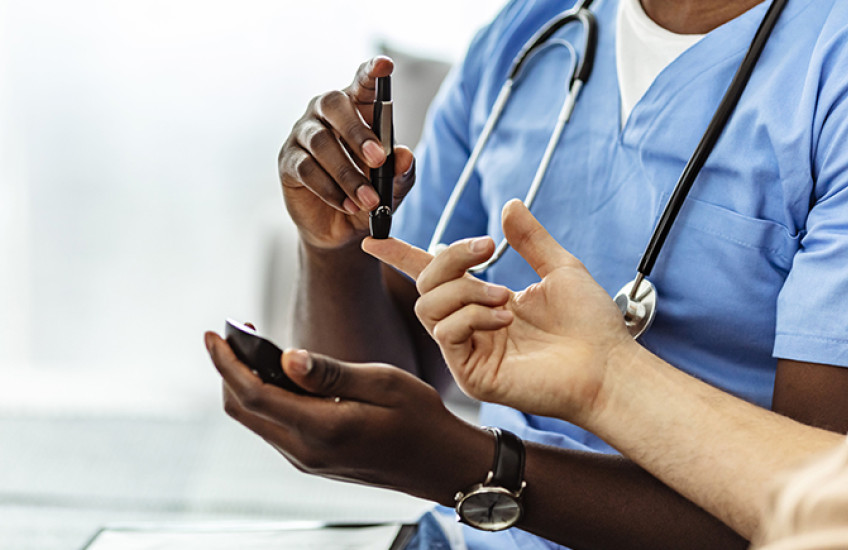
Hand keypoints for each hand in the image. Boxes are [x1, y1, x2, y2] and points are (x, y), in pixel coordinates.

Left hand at [204, 332, 490, 503]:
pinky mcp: (315, 459)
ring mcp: (308, 460)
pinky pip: (275, 427)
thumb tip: (285, 357)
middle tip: (231, 335)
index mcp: (321, 429)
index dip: (227, 362)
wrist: (440, 463)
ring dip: (246, 385)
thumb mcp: (382, 383)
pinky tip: (280, 375)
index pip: (254, 395)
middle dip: (230, 371)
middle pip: (245, 410)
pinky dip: (266, 399)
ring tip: (252, 349)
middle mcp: (306, 451)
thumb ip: (330, 373)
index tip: (214, 333)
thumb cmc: (420, 418)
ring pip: (257, 420)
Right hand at [278, 56, 415, 250]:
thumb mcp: (392, 187)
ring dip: (347, 174)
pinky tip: (348, 205)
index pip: (362, 82)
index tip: (385, 66)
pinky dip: (331, 190)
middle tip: (378, 159)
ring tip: (369, 200)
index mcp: (356, 110)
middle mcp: (325, 115)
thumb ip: (401, 172)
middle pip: (332, 104)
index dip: (371, 71)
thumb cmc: (369, 195)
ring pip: (320, 143)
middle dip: (356, 131)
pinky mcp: (288, 162)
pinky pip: (307, 170)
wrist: (342, 230)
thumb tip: (405, 156)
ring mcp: (303, 136)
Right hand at [362, 199, 636, 424]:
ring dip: (464, 289)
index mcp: (485, 301)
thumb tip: (508, 205)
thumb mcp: (561, 269)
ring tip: (505, 297)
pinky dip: (472, 315)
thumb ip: (530, 239)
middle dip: (450, 259)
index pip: (433, 276)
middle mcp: (470, 326)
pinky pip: (445, 332)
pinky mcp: (471, 374)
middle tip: (487, 248)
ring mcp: (468, 351)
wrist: (608, 367)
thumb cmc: (591, 326)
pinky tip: (505, 319)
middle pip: (424, 284)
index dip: (401, 256)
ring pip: (428, 306)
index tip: (373, 238)